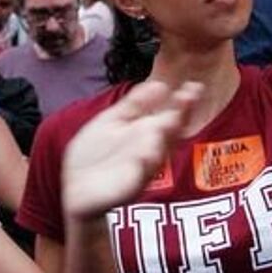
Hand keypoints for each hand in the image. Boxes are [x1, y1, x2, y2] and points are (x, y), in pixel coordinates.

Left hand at [61, 80, 200, 219]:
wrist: (79, 188)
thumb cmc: (98, 154)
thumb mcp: (113, 120)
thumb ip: (135, 104)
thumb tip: (160, 84)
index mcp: (146, 133)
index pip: (170, 115)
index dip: (182, 103)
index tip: (192, 86)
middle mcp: (149, 150)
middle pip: (169, 132)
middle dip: (180, 116)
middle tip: (189, 97)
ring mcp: (141, 168)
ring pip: (157, 152)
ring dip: (164, 138)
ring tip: (170, 120)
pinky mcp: (128, 187)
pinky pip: (138, 176)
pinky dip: (142, 166)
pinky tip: (144, 155)